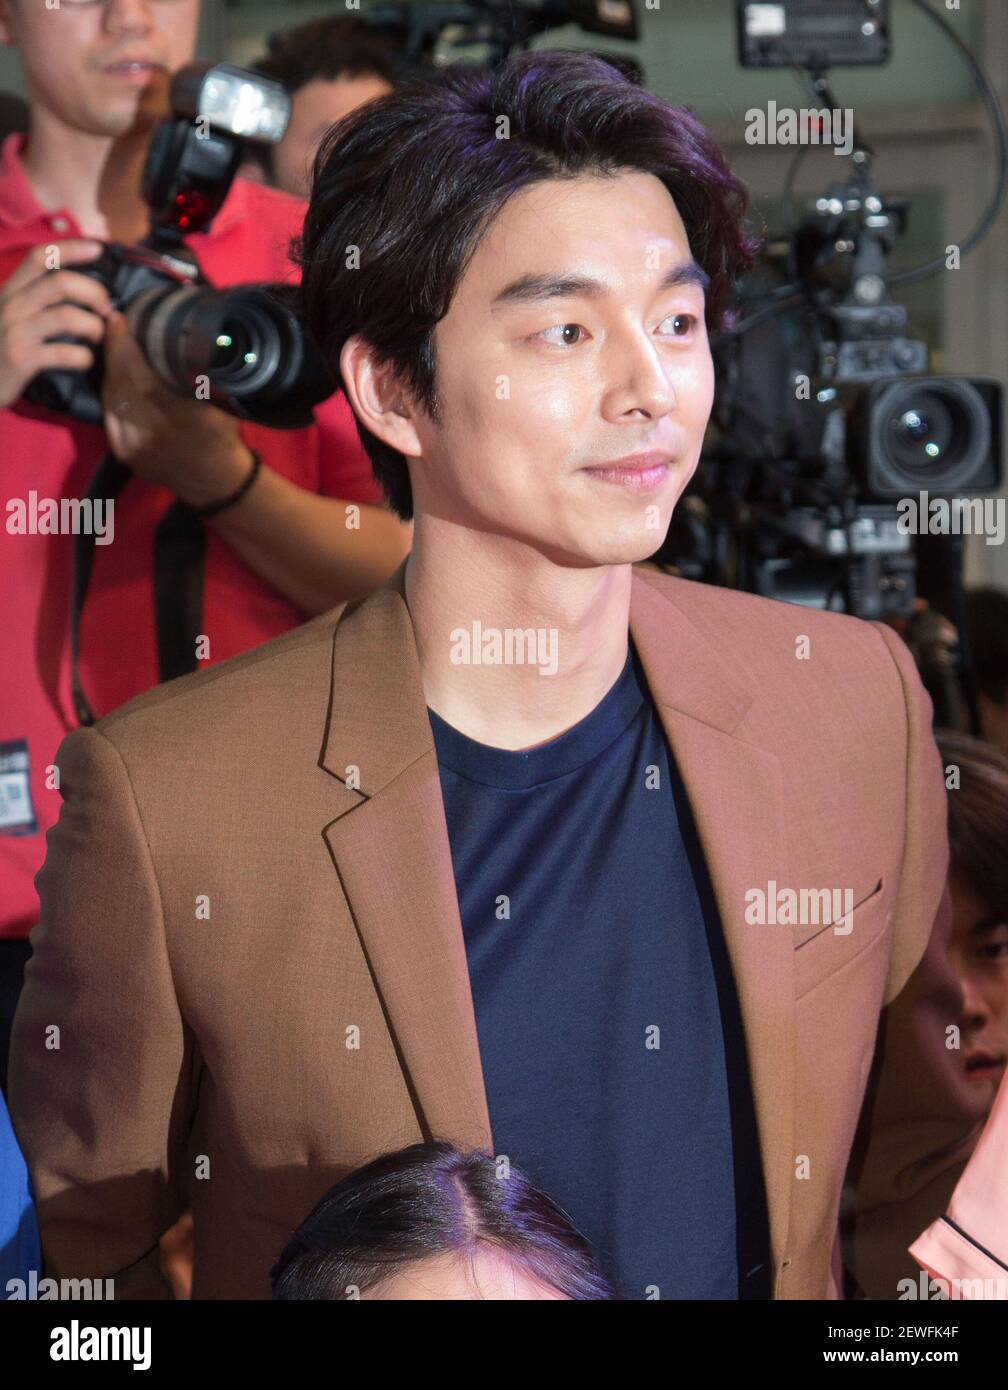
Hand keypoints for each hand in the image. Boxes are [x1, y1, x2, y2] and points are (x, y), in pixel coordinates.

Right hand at [0, 239, 111, 409]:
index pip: (39, 257)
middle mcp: (11, 305)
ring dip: (93, 326)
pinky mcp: (21, 358)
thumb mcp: (16, 313)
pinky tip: (86, 360)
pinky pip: (64, 353)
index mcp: (12, 289)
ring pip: (66, 317)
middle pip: (60, 283)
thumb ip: (41, 298)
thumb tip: (87, 288)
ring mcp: (15, 331)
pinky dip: (83, 356)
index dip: (70, 249)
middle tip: (106, 309)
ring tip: (98, 336)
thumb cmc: (5, 345)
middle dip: (94, 292)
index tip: (97, 248)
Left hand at [101, 310, 254, 508]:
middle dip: (115, 351)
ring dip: (111, 368)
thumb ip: (203, 374)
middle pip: (123, 384)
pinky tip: (116, 376)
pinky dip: (112, 391)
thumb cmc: (222, 436)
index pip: (146, 380)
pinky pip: (110, 413)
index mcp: (185, 420)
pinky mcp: (124, 452)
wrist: (215, 481)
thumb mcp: (223, 403)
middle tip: (115, 324)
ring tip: (115, 345)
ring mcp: (136, 445)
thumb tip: (193, 334)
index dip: (128, 349)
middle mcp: (156, 433)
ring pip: (112, 397)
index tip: (122, 321)